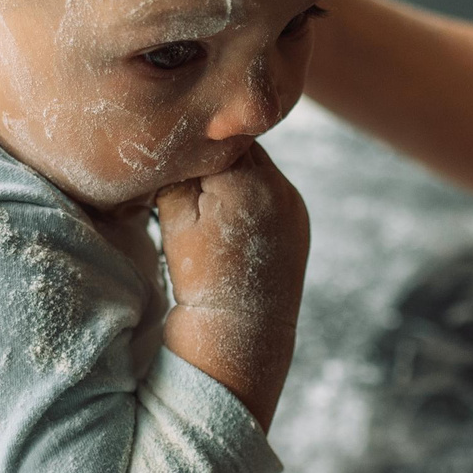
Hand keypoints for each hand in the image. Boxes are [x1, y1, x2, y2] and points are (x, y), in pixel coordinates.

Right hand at [155, 143, 309, 426]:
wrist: (240, 337)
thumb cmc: (197, 280)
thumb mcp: (175, 218)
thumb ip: (178, 170)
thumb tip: (177, 138)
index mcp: (249, 180)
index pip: (217, 135)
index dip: (193, 139)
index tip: (173, 150)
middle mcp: (281, 187)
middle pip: (241, 148)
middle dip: (215, 156)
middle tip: (187, 171)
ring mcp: (294, 205)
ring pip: (257, 168)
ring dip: (234, 174)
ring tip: (208, 199)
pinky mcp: (299, 221)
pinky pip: (270, 191)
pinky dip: (250, 194)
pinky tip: (231, 217)